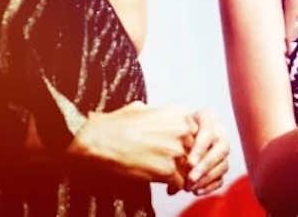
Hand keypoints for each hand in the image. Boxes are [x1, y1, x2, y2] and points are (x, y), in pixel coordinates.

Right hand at [68, 101, 196, 189]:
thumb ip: (160, 114)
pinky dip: (176, 187)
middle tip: (185, 170)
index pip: (198, 132)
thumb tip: (162, 118)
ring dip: (186, 176)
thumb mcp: (142, 109)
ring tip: (180, 183)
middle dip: (191, 161)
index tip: (187, 153)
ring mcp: (176, 150)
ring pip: (192, 168)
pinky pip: (180, 182)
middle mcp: (182, 130)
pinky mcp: (167, 169)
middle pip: (197, 151)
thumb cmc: (115, 125)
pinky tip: (170, 189)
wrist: (98, 141)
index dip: (192, 145)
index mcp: (179, 114)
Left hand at [172, 109, 229, 195]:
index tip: (189, 163)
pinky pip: (221, 178)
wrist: (170, 133)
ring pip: (223, 165)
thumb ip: (168, 143)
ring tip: (189, 187)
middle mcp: (219, 132)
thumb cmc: (167, 128)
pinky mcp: (221, 166)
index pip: (209, 132)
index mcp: (207, 117)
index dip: (200, 148)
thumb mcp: (167, 129)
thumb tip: (167, 165)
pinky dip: (210, 186)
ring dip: (207, 178)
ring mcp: (222, 150)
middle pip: (221, 149)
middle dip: (205, 165)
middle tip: (190, 178)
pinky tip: (196, 191)